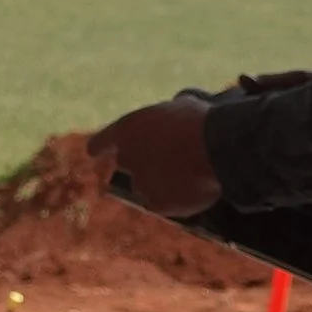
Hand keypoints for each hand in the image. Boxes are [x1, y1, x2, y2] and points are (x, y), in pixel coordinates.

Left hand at [88, 97, 221, 218]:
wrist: (217, 148)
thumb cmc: (200, 121)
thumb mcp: (180, 106)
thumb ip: (166, 116)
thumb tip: (172, 114)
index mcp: (127, 130)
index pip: (101, 141)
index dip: (100, 146)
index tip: (93, 152)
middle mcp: (127, 159)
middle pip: (127, 165)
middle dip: (142, 164)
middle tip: (166, 161)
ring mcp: (141, 185)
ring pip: (147, 187)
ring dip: (161, 183)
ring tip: (188, 176)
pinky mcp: (157, 205)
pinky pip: (165, 203)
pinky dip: (176, 199)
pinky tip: (194, 190)